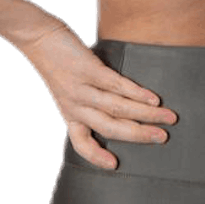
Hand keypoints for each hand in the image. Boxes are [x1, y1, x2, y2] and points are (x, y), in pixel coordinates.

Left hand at [19, 20, 177, 168]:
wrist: (37, 36)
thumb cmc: (56, 60)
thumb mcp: (66, 88)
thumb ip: (89, 97)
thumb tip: (125, 101)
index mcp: (69, 114)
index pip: (81, 144)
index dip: (97, 157)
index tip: (114, 166)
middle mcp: (75, 106)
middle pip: (110, 128)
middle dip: (140, 135)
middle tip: (163, 138)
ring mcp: (81, 88)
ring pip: (117, 109)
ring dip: (146, 115)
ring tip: (167, 117)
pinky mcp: (87, 69)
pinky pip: (115, 85)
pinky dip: (136, 93)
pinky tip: (152, 98)